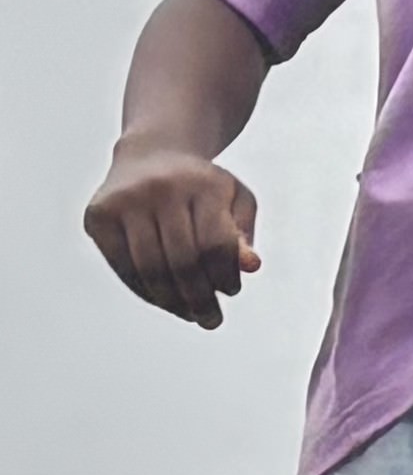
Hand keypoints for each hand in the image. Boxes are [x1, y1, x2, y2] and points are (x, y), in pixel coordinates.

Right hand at [85, 150, 260, 325]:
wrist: (151, 154)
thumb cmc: (202, 185)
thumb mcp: (234, 199)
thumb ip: (243, 232)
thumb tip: (251, 266)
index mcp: (202, 184)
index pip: (216, 244)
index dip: (225, 274)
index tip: (231, 291)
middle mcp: (161, 189)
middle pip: (183, 260)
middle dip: (200, 297)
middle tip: (212, 320)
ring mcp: (125, 202)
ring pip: (150, 267)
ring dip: (172, 300)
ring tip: (189, 315)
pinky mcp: (99, 216)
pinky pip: (123, 265)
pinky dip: (144, 289)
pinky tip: (162, 300)